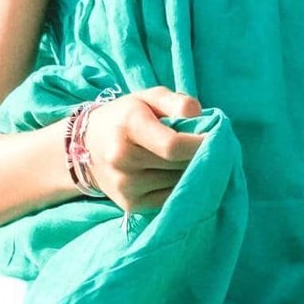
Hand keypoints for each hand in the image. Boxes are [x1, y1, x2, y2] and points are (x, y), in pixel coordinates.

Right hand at [77, 87, 205, 216]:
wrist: (88, 146)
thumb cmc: (125, 117)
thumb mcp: (148, 98)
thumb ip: (175, 102)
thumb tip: (200, 114)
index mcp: (128, 128)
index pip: (172, 145)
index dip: (199, 144)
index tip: (214, 138)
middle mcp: (123, 160)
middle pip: (178, 165)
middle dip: (198, 157)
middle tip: (206, 147)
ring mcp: (126, 186)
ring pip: (176, 183)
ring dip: (189, 172)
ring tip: (187, 159)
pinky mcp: (131, 205)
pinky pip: (169, 197)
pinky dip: (179, 186)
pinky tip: (176, 174)